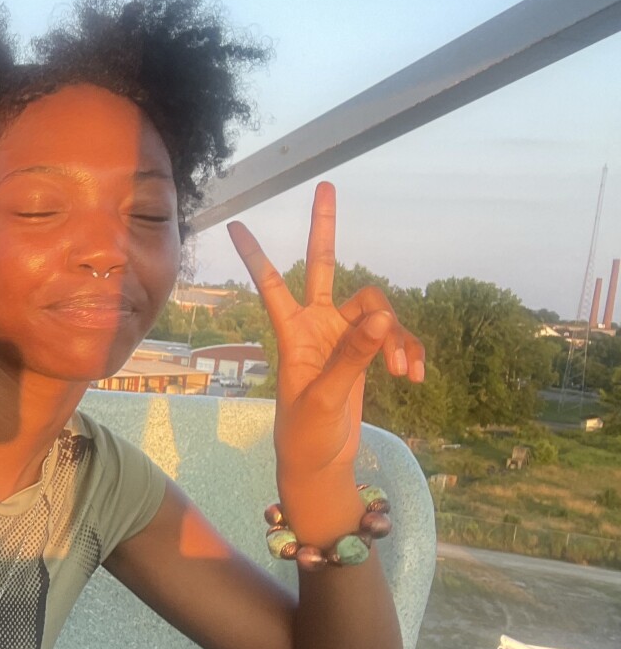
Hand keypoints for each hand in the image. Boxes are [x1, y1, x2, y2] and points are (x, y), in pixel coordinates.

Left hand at [228, 183, 423, 531]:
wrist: (321, 463)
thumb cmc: (307, 434)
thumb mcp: (325, 397)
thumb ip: (353, 357)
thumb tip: (382, 318)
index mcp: (292, 335)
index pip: (270, 287)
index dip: (256, 257)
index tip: (235, 225)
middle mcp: (315, 326)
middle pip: (324, 267)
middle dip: (325, 229)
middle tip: (325, 186)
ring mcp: (341, 336)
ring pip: (376, 309)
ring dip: (396, 335)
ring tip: (405, 372)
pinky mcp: (364, 352)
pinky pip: (393, 335)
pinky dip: (406, 350)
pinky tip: (414, 375)